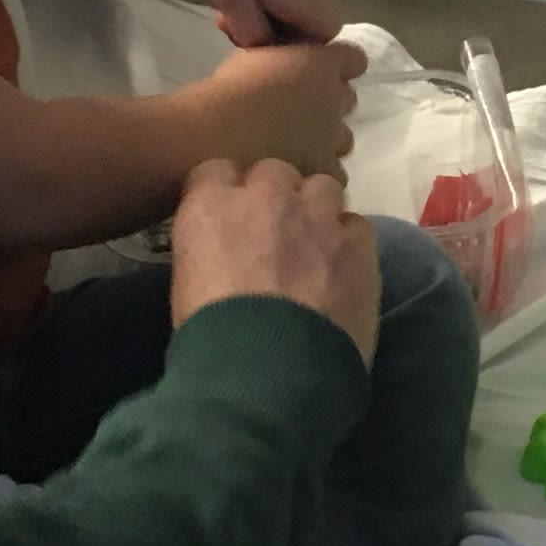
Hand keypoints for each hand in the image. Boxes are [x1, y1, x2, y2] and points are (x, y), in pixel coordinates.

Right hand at [169, 157, 381, 361]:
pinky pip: (356, 224)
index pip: (215, 172)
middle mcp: (263, 196)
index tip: (231, 219)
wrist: (267, 374)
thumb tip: (227, 259)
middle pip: (273, 172)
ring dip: (317, 211)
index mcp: (210, 207)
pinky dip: (350, 242)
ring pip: (322, 187)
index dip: (227, 194)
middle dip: (276, 197)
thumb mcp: (188, 287)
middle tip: (277, 236)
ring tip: (317, 248)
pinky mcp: (358, 242)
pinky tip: (345, 271)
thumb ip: (209, 253)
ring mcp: (315, 214)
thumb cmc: (211, 340)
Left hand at [178, 0, 338, 48]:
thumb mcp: (230, 1)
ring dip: (267, 7)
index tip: (265, 42)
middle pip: (309, 15)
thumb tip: (266, 49)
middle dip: (276, 27)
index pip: (327, 32)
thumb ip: (254, 35)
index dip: (303, 47)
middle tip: (233, 23)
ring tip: (228, 1)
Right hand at [202, 37, 364, 176]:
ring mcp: (332, 138)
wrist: (210, 138)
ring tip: (294, 149)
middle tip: (297, 115)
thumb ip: (281, 60)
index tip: (318, 74)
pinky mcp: (323, 172)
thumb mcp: (252, 58)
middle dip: (327, 106)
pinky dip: (318, 172)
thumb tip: (283, 66)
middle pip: (346, 100)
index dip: (338, 66)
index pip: (354, 59)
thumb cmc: (222, 93)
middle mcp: (335, 100)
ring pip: (342, 139)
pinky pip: (334, 173)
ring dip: (325, 141)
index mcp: (320, 65)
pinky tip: (295, 173)